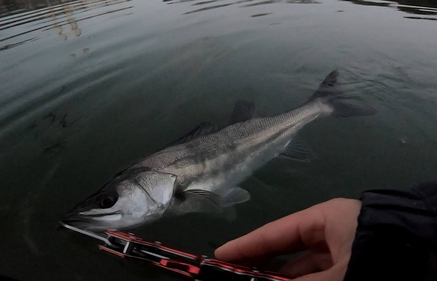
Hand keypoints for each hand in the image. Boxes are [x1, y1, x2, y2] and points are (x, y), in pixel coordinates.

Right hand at [215, 198, 360, 280]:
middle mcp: (330, 232)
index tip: (219, 256)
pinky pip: (318, 273)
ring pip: (301, 265)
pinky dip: (298, 280)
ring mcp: (342, 251)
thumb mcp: (335, 274)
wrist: (432, 270)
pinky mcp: (351, 266)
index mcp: (325, 219)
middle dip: (260, 265)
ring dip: (278, 276)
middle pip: (285, 249)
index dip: (245, 246)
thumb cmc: (374, 257)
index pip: (275, 232)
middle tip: (231, 275)